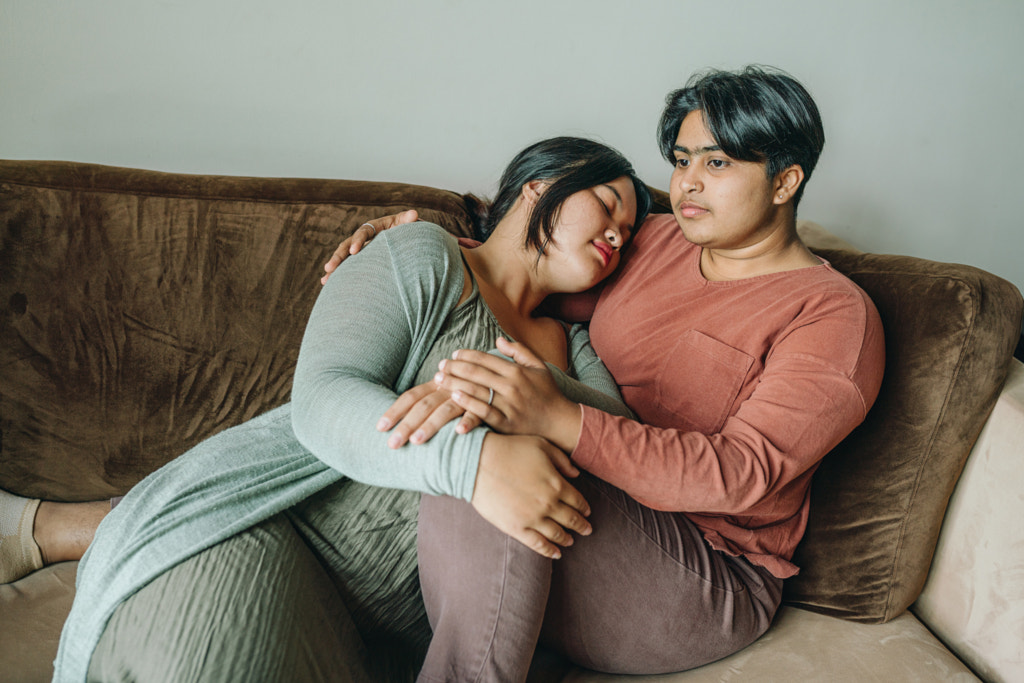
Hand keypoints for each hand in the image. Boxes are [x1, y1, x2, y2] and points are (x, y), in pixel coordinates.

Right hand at [321, 209, 418, 283]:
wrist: (406, 237)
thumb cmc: (407, 229)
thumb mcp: (407, 223)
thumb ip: (408, 220)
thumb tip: (414, 214)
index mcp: (374, 227)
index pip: (363, 232)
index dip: (358, 241)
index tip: (354, 251)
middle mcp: (363, 238)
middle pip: (347, 246)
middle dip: (338, 257)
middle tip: (330, 268)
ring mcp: (360, 249)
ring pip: (344, 258)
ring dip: (335, 267)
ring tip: (325, 280)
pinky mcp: (360, 259)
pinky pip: (347, 266)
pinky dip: (338, 274)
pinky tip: (327, 283)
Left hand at [377, 381, 482, 448]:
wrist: (503, 383)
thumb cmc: (466, 395)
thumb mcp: (445, 394)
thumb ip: (426, 402)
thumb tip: (399, 419)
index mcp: (436, 385)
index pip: (411, 396)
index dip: (395, 411)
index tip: (380, 428)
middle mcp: (449, 389)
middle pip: (424, 405)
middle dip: (407, 425)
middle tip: (393, 444)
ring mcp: (467, 396)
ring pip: (446, 410)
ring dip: (431, 424)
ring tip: (417, 442)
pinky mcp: (486, 406)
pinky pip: (477, 414)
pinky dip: (468, 421)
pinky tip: (458, 433)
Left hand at [435, 338, 582, 452]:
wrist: (560, 422)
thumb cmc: (548, 393)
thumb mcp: (539, 367)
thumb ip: (519, 351)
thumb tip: (498, 340)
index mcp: (517, 371)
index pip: (486, 359)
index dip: (468, 355)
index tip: (453, 354)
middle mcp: (512, 386)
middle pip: (477, 373)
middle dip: (455, 367)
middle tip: (439, 366)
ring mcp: (509, 405)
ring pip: (477, 391)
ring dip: (455, 383)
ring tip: (439, 380)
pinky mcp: (507, 423)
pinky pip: (484, 412)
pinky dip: (468, 404)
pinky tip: (454, 398)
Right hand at [471, 433, 591, 558]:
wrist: (479, 463)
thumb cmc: (510, 449)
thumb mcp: (541, 446)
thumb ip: (562, 460)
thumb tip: (577, 474)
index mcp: (557, 484)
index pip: (578, 501)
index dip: (584, 508)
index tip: (587, 512)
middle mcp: (549, 504)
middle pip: (571, 519)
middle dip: (581, 525)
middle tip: (587, 530)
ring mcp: (532, 518)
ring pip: (557, 534)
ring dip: (567, 538)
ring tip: (571, 541)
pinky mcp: (516, 528)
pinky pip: (538, 544)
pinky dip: (549, 551)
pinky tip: (556, 553)